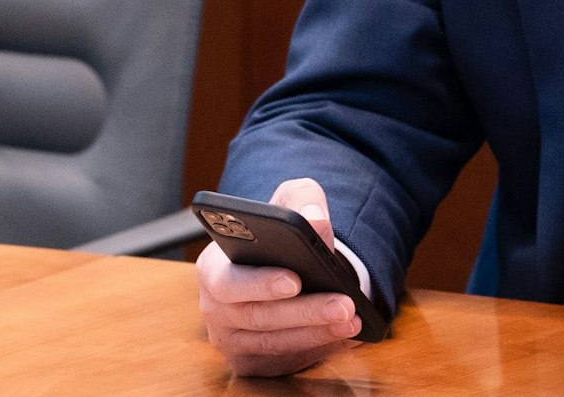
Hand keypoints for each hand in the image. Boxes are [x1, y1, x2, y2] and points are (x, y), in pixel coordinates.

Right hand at [197, 178, 362, 375]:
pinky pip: (285, 360)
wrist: (276, 268)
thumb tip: (317, 219)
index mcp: (212, 268)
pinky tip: (345, 336)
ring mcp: (230, 340)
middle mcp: (215, 309)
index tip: (295, 280)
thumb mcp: (289, 203)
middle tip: (343, 304)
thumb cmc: (279, 236)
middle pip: (259, 317)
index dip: (260, 284)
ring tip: (352, 320)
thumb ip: (302, 200)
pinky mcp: (249, 362)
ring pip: (275, 343)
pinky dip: (318, 349)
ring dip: (317, 334)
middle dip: (305, 312)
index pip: (229, 281)